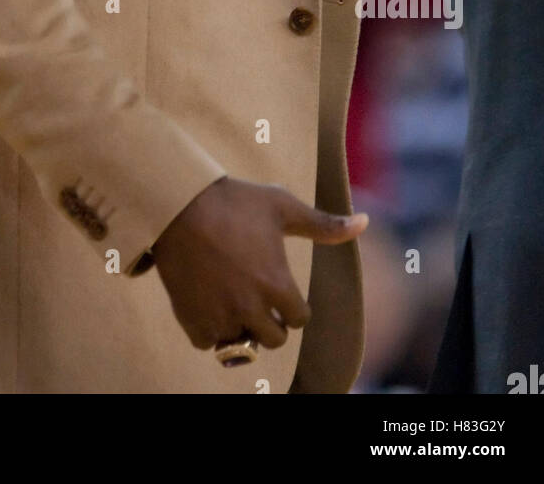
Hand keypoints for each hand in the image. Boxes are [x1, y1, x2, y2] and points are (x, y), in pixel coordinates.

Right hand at [151, 175, 368, 351]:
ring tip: (232, 300)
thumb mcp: (281, 206)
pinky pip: (207, 342)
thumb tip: (364, 223)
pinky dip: (208, 329)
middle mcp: (251, 307)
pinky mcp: (192, 319)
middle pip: (273, 339)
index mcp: (277, 285)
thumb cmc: (234, 201)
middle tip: (256, 297)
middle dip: (269, 321)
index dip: (291, 305)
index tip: (278, 288)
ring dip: (239, 327)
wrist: (178, 202)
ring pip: (239, 343)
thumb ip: (323, 224)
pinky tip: (207, 303)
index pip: (298, 319)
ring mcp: (220, 316)